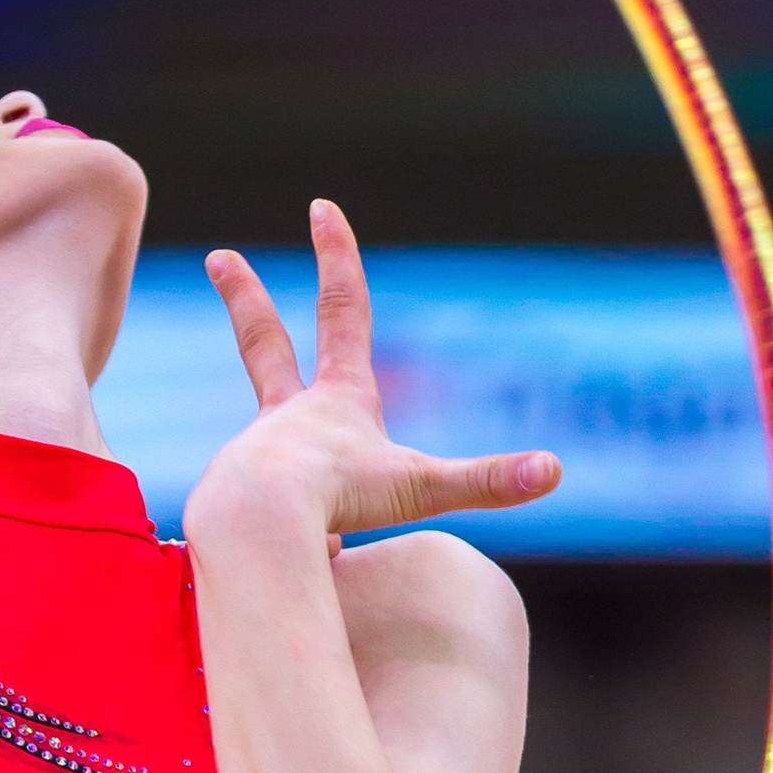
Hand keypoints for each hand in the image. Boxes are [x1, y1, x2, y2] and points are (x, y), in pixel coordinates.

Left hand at [187, 200, 559, 543]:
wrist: (250, 527)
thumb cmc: (335, 498)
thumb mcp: (420, 487)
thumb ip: (487, 482)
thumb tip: (553, 471)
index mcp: (337, 398)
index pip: (344, 309)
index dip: (338, 257)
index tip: (321, 207)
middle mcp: (288, 415)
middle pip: (263, 340)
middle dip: (246, 297)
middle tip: (218, 257)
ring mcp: (252, 453)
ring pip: (288, 475)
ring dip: (310, 504)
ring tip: (320, 533)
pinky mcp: (227, 494)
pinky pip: (273, 528)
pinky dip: (288, 546)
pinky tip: (290, 565)